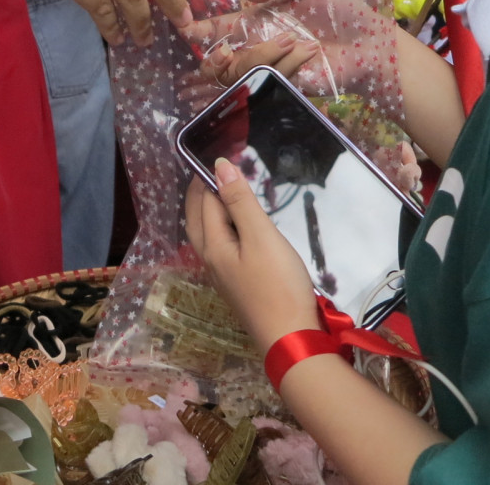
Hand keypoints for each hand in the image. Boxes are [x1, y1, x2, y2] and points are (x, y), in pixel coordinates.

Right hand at [184, 0, 336, 84]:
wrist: (371, 44)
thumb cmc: (342, 11)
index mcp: (258, 22)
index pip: (220, 28)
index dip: (199, 30)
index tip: (185, 27)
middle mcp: (258, 48)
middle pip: (217, 62)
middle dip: (213, 57)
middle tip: (224, 51)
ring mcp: (270, 71)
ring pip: (237, 74)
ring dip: (259, 55)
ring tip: (290, 40)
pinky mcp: (285, 88)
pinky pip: (268, 81)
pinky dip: (288, 62)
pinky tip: (309, 51)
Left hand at [186, 159, 322, 350]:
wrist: (292, 338)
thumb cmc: (277, 284)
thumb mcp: (261, 236)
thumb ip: (240, 201)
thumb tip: (219, 165)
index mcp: (212, 245)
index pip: (205, 201)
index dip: (211, 175)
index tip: (225, 152)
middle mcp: (211, 259)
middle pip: (197, 219)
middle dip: (202, 192)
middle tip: (215, 169)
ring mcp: (224, 275)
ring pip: (209, 234)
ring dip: (213, 210)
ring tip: (227, 192)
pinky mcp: (239, 285)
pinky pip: (223, 247)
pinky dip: (226, 228)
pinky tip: (241, 229)